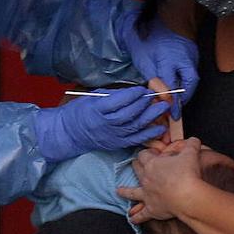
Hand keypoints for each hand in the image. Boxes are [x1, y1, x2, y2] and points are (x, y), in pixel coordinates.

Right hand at [32, 86, 170, 162]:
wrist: (70, 133)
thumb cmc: (80, 112)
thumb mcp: (91, 97)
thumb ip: (111, 95)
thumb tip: (132, 92)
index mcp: (97, 109)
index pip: (118, 101)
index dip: (133, 95)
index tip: (142, 89)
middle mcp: (105, 124)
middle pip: (129, 114)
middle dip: (144, 104)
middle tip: (156, 96)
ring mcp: (112, 136)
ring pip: (135, 126)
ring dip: (151, 117)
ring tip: (163, 108)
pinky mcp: (116, 144)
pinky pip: (135, 140)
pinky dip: (149, 134)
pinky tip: (160, 128)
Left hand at [114, 8, 198, 116]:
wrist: (159, 16)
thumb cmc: (146, 37)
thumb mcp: (143, 58)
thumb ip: (153, 78)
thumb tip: (160, 95)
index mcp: (168, 57)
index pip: (172, 83)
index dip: (171, 99)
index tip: (170, 111)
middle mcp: (184, 55)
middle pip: (191, 81)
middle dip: (186, 96)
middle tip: (178, 107)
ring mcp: (191, 52)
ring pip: (193, 75)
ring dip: (187, 88)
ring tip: (177, 98)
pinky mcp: (194, 50)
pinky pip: (192, 68)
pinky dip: (187, 77)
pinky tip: (179, 83)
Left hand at [117, 137, 203, 222]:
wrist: (187, 196)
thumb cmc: (187, 173)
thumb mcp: (190, 153)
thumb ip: (191, 144)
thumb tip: (193, 140)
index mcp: (152, 164)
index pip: (144, 155)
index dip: (147, 152)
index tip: (152, 152)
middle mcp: (146, 179)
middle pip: (137, 169)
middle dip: (136, 165)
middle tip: (135, 163)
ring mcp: (147, 194)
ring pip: (132, 192)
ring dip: (125, 191)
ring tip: (118, 191)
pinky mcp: (152, 209)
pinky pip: (141, 214)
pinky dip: (136, 217)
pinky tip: (131, 219)